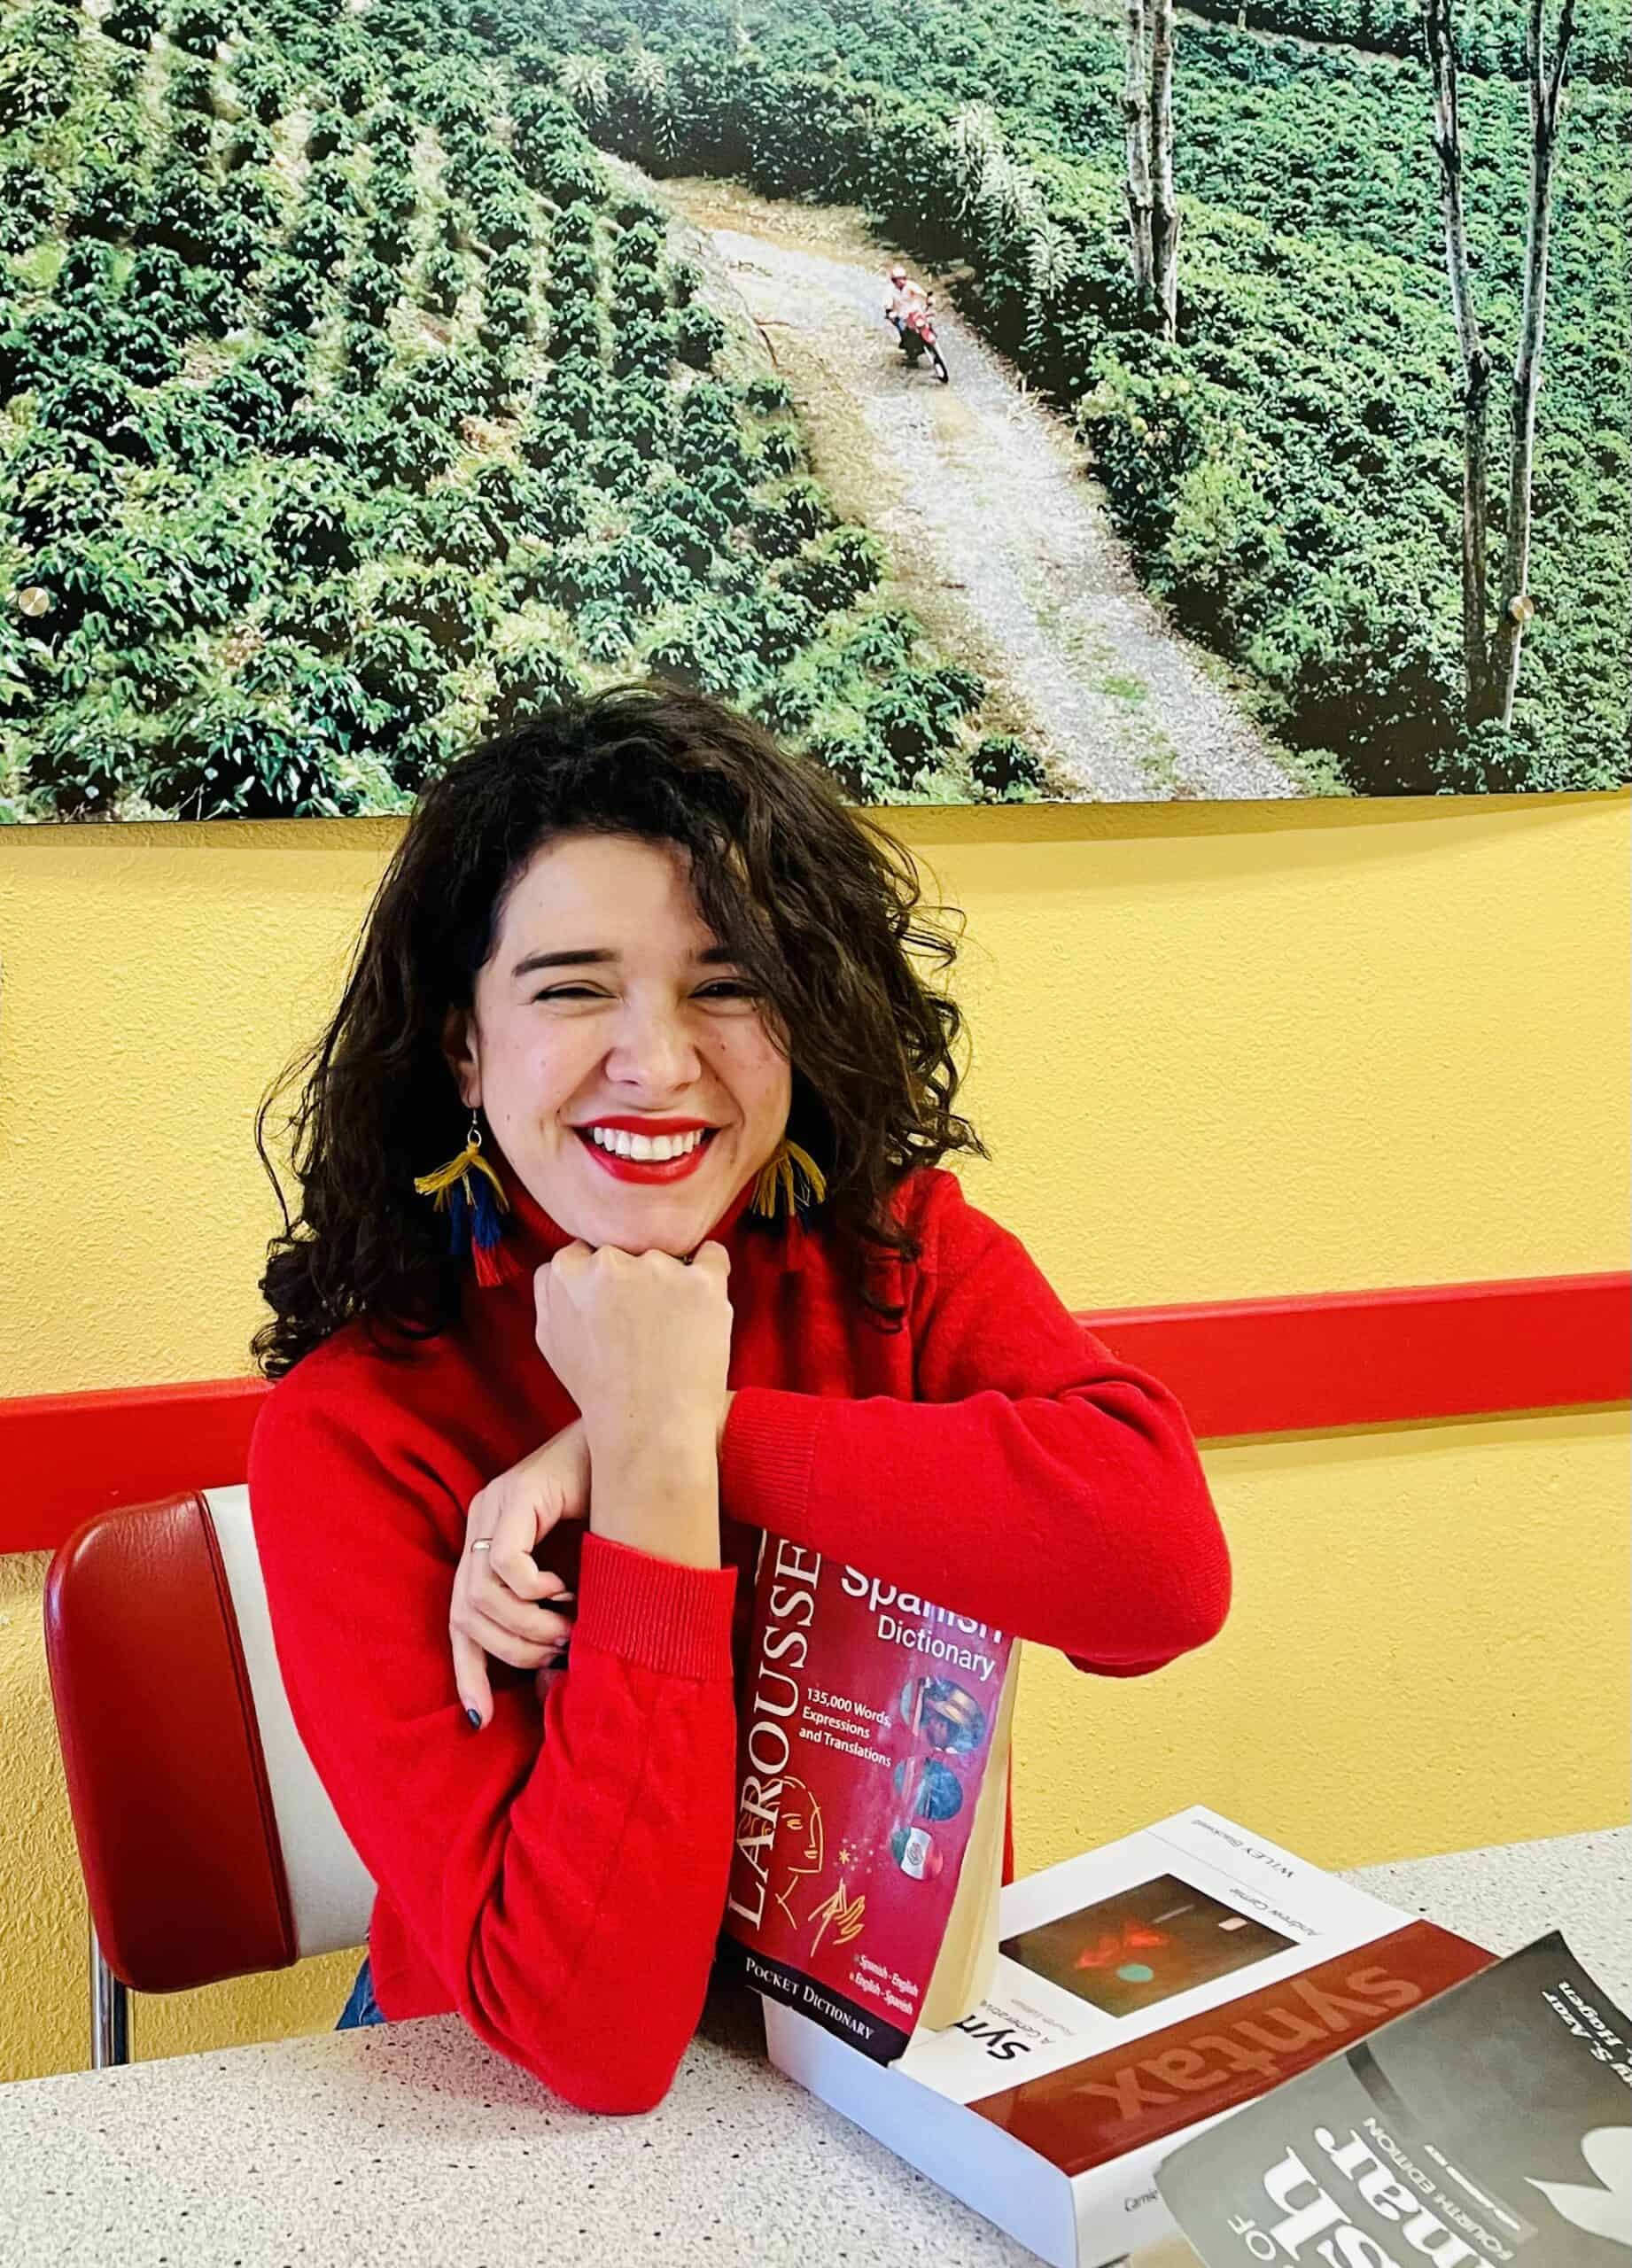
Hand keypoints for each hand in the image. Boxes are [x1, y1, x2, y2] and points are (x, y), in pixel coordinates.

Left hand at [451, 1420, 589, 1728]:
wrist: (640, 1442)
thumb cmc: (617, 1508)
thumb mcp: (579, 1572)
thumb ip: (557, 1611)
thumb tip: (551, 1675)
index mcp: (489, 1542)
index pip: (459, 1619)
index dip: (468, 1671)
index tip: (483, 1718)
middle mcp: (480, 1523)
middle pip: (464, 1616)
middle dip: (511, 1651)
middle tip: (559, 1652)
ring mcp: (493, 1506)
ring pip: (481, 1597)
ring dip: (527, 1627)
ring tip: (568, 1624)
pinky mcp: (516, 1494)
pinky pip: (505, 1564)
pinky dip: (532, 1590)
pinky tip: (564, 1588)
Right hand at [534, 1240, 733, 1462]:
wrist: (650, 1430)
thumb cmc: (600, 1394)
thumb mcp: (550, 1344)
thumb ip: (549, 1294)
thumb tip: (566, 1266)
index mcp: (567, 1273)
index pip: (584, 1254)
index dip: (601, 1283)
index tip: (613, 1308)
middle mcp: (610, 1263)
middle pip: (626, 1253)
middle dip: (633, 1279)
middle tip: (643, 1324)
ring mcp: (659, 1269)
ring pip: (667, 1258)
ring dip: (670, 1282)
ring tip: (671, 1333)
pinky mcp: (703, 1282)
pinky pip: (713, 1255)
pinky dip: (711, 1271)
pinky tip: (703, 1301)